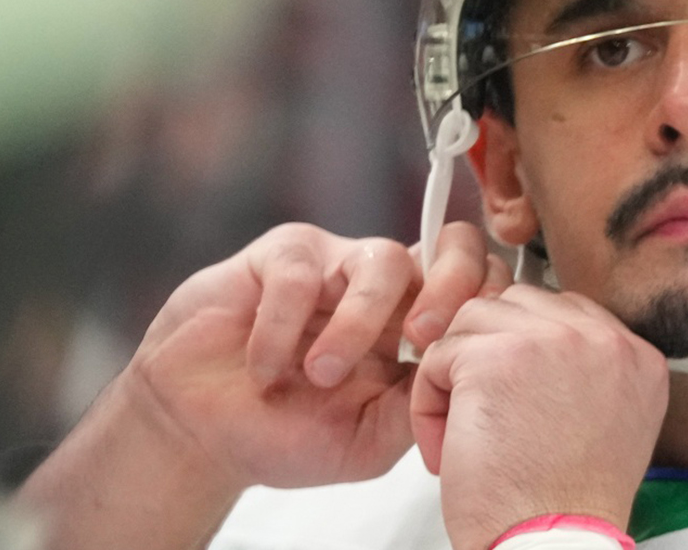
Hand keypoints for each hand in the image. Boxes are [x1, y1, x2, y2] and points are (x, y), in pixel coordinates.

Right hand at [123, 220, 510, 490]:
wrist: (202, 436)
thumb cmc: (286, 434)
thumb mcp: (369, 440)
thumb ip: (417, 408)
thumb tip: (463, 377)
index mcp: (418, 323)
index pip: (480, 283)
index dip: (486, 302)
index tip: (461, 353)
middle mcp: (387, 286)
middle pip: (452, 247)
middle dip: (449, 289)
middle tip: (419, 341)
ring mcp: (336, 264)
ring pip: (382, 260)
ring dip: (357, 324)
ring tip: (319, 375)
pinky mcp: (281, 256)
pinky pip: (302, 272)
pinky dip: (284, 326)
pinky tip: (265, 368)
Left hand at [412, 284, 669, 548]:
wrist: (551, 546)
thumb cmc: (565, 506)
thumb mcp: (609, 426)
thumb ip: (590, 374)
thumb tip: (534, 344)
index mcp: (638, 356)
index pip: (568, 313)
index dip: (527, 352)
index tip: (519, 405)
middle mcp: (604, 339)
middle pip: (521, 304)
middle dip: (490, 353)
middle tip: (487, 417)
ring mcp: (552, 341)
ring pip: (476, 319)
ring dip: (457, 373)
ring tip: (464, 434)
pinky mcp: (496, 357)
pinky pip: (439, 355)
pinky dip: (429, 402)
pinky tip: (447, 448)